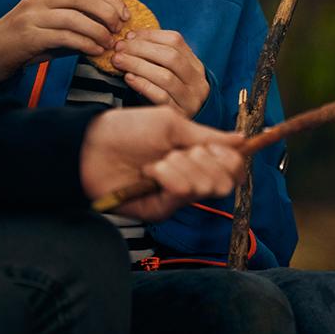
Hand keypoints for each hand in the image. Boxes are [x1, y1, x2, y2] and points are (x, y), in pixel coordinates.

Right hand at [0, 0, 128, 82]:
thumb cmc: (28, 40)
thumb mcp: (53, 24)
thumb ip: (79, 20)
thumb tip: (114, 25)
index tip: (125, 14)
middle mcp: (39, 0)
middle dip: (107, 12)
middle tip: (119, 28)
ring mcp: (32, 17)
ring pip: (75, 18)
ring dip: (98, 31)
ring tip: (109, 43)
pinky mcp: (29, 36)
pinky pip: (64, 37)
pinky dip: (85, 43)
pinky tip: (95, 51)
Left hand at [79, 106, 244, 220]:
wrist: (93, 146)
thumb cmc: (129, 130)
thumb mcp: (173, 124)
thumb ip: (208, 136)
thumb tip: (242, 139)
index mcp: (196, 156)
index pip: (232, 166)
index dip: (231, 157)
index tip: (215, 146)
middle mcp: (191, 177)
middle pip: (227, 181)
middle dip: (210, 162)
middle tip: (186, 152)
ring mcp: (176, 196)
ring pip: (208, 187)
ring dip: (186, 167)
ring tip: (160, 161)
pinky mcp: (161, 209)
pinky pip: (183, 194)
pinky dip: (172, 177)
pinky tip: (153, 171)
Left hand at [113, 29, 209, 117]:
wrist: (187, 128)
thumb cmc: (172, 96)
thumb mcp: (173, 76)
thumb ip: (158, 58)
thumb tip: (130, 37)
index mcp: (196, 66)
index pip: (176, 41)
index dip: (150, 36)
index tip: (128, 36)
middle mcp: (197, 81)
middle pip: (171, 57)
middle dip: (141, 49)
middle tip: (119, 48)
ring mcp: (190, 99)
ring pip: (165, 76)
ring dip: (138, 65)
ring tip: (118, 61)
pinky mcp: (180, 115)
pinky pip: (161, 97)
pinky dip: (143, 85)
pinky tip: (128, 79)